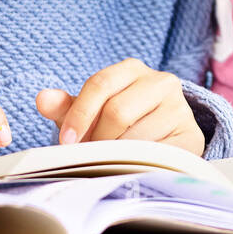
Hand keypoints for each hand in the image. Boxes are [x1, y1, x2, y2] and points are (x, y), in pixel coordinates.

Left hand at [36, 58, 204, 155]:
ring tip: (110, 160)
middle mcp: (160, 81)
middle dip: (98, 139)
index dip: (79, 115)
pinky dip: (137, 163)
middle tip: (90, 155)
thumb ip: (67, 106)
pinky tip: (132, 164)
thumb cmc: (120, 122)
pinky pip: (155, 153)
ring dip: (116, 154)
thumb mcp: (91, 113)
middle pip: (117, 111)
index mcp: (131, 69)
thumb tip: (42, 98)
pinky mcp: (191, 133)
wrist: (164, 137)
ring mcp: (179, 106)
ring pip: (136, 135)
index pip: (100, 84)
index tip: (65, 141)